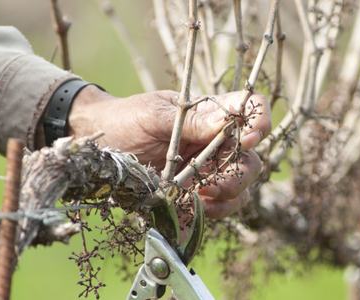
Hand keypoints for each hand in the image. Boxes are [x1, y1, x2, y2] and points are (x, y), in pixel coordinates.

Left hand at [68, 86, 270, 217]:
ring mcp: (205, 168)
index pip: (248, 109)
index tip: (249, 137)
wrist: (101, 147)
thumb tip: (228, 121)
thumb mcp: (154, 116)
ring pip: (239, 185)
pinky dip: (214, 210)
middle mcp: (212, 142)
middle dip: (240, 173)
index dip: (258, 121)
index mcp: (207, 115)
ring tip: (202, 197)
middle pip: (249, 157)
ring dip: (229, 195)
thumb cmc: (126, 121)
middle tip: (216, 184)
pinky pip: (219, 204)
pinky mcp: (194, 191)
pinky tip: (195, 207)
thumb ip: (191, 120)